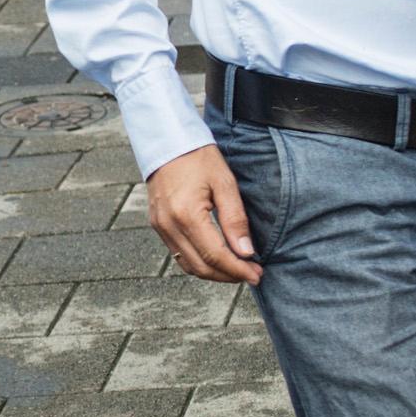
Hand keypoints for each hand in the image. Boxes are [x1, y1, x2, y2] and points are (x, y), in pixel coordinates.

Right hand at [144, 145, 260, 283]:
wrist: (167, 141)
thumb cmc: (198, 157)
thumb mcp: (225, 183)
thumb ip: (235, 220)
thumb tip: (246, 252)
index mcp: (186, 214)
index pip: (215, 255)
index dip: (238, 269)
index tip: (258, 274)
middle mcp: (169, 225)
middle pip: (201, 266)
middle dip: (229, 275)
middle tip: (253, 274)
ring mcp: (160, 227)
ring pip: (189, 265)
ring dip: (215, 273)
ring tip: (238, 269)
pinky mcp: (158, 225)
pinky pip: (179, 254)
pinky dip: (200, 262)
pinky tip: (217, 259)